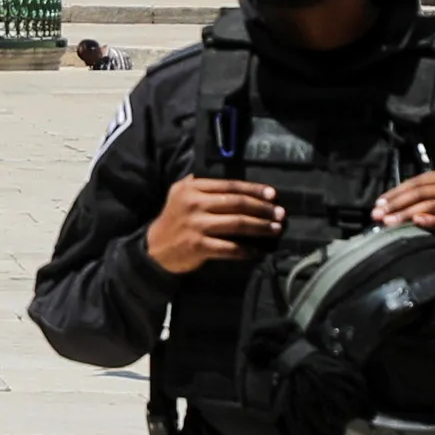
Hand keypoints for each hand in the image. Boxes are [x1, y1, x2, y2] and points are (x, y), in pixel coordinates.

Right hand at [145, 175, 283, 274]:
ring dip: (260, 227)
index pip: (229, 186)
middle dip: (262, 208)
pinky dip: (246, 250)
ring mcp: (196, 226)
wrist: (154, 248)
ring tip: (275, 229)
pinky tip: (258, 251)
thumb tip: (235, 183)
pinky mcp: (198, 246)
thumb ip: (202, 184)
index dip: (253, 190)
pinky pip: (229, 248)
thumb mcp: (180, 194)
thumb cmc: (174, 219)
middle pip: (236, 204)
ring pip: (237, 224)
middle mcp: (194, 204)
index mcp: (192, 188)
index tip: (272, 195)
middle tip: (280, 213)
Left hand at [379, 168, 434, 259]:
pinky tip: (417, 223)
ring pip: (430, 205)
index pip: (417, 181)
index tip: (378, 204)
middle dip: (396, 204)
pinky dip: (431, 221)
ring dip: (406, 214)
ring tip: (389, 222)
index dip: (395, 192)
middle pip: (421, 192)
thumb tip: (388, 206)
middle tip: (377, 214)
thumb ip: (423, 198)